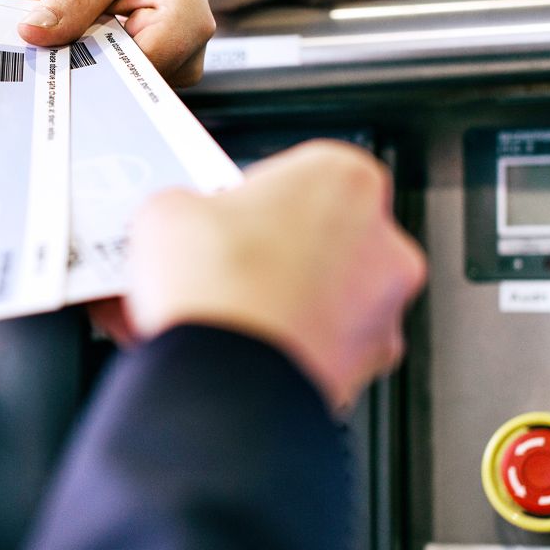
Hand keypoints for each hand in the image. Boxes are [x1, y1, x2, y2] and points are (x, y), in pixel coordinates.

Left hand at [1, 0, 308, 86]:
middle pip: (95, 69)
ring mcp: (152, 71)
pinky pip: (83, 56)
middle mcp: (175, 62)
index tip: (15, 23)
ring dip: (41, 26)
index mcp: (182, 31)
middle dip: (40, 33)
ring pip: (83, 63)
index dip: (63, 56)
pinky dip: (52, 27)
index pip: (114, 68)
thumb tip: (31, 36)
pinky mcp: (127, 69)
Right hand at [124, 141, 426, 411]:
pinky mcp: (365, 367)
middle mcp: (382, 242)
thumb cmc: (216, 287)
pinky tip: (229, 348)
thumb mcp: (167, 209)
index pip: (299, 171)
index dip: (250, 194)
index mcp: (344, 179)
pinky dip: (280, 347)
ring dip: (274, 301)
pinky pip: (318, 347)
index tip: (220, 213)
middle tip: (213, 263)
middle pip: (316, 236)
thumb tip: (179, 220)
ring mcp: (380, 310)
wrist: (225, 379)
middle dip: (266, 250)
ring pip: (319, 296)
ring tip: (211, 313)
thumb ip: (186, 204)